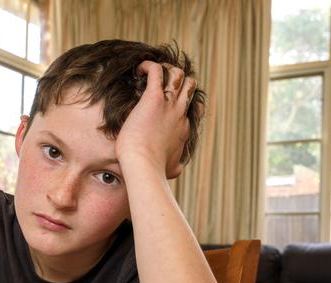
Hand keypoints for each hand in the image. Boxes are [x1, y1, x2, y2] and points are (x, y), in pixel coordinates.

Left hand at [116, 61, 197, 178]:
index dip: (183, 99)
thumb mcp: (173, 168)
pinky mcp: (154, 98)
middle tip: (160, 82)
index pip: (191, 106)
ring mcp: (169, 104)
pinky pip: (156, 71)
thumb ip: (177, 164)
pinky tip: (138, 70)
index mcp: (184, 127)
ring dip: (165, 69)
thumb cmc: (155, 169)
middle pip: (189, 85)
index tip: (170, 101)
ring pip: (177, 74)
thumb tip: (178, 169)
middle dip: (178, 79)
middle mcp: (180, 112)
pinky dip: (148, 66)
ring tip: (149, 74)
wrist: (145, 165)